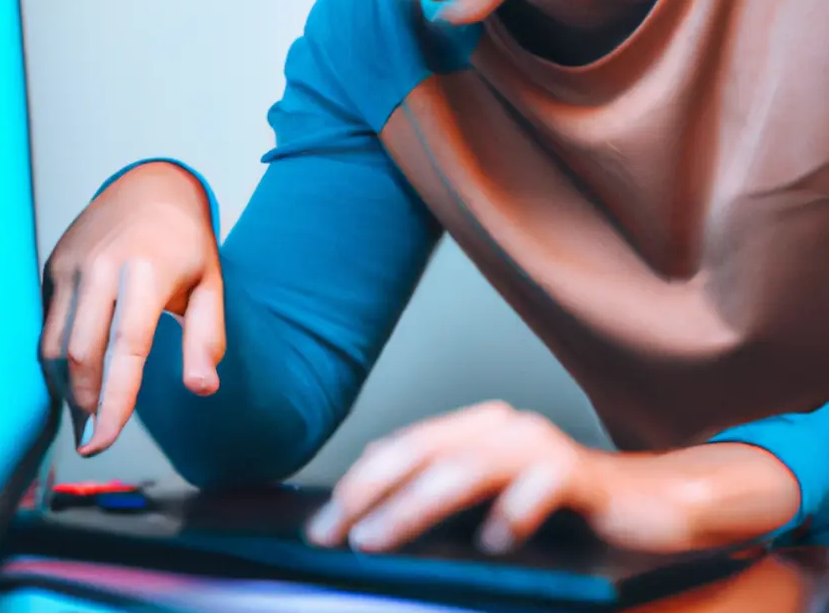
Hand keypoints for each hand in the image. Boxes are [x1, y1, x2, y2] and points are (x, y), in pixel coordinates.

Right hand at [39, 162, 224, 455]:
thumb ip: (207, 337)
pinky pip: (47, 324)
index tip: (102, 442)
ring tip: (87, 410)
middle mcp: (103, 266)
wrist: (150, 185)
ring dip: (67, 386)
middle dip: (85, 404)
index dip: (114, 402)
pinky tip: (76, 373)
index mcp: (148, 271)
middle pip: (81, 354)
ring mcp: (73, 264)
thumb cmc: (184, 242)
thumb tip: (202, 388)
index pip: (127, 349)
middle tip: (96, 436)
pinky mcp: (53, 265)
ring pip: (54, 344)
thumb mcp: (210, 284)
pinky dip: (57, 357)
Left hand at [306, 402, 800, 555]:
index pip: (400, 449)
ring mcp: (536, 444)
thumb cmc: (562, 514)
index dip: (356, 484)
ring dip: (414, 506)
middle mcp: (499, 427)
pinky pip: (538, 486)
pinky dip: (512, 513)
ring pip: (464, 470)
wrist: (651, 502)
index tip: (320, 526)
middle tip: (331, 534)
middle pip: (419, 452)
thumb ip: (444, 503)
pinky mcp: (576, 470)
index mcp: (473, 431)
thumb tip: (372, 520)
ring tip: (378, 540)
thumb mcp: (491, 507)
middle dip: (367, 493)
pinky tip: (493, 543)